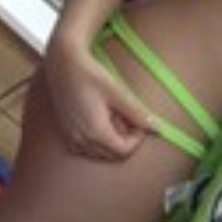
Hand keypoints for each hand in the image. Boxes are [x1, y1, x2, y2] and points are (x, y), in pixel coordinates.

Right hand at [42, 33, 155, 159]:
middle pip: (113, 156)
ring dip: (112, 142)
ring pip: (100, 154)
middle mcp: (81, 141)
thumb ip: (138, 114)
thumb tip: (159, 128)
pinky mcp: (66, 136)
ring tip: (112, 117)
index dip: (137, 139)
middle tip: (127, 119)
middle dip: (125, 141)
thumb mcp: (118, 93)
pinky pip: (87, 149)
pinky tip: (99, 121)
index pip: (124, 151)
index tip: (138, 121)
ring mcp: (71, 139)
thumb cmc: (91, 75)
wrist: (63, 65)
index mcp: (95, 132)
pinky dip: (98, 142)